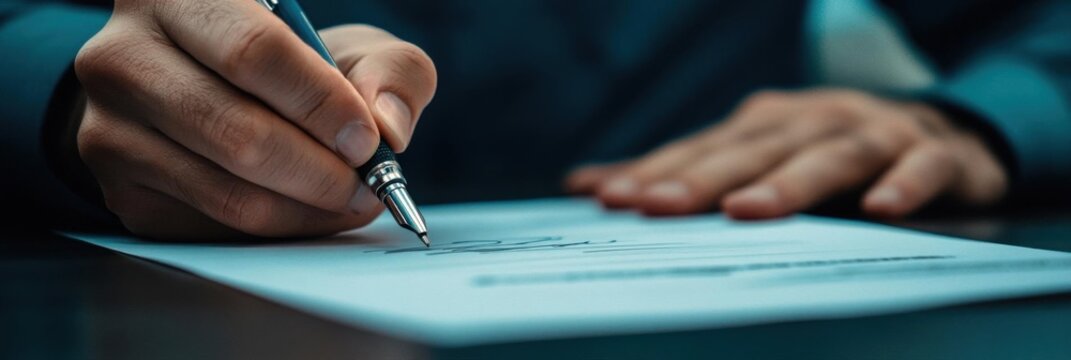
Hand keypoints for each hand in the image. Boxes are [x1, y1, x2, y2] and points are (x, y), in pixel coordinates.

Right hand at [73, 1, 435, 238]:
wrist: (211, 93)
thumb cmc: (289, 66)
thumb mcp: (348, 46)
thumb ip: (391, 71)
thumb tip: (389, 127)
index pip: (253, 53)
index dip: (321, 104)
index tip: (367, 139)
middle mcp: (120, 56)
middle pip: (238, 133)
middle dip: (321, 172)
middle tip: (366, 184)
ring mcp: (107, 127)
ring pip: (227, 193)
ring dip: (305, 209)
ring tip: (346, 200)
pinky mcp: (119, 188)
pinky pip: (212, 228)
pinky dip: (275, 229)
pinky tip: (302, 210)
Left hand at [566, 89, 1007, 218]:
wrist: (936, 134)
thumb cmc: (822, 150)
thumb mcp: (751, 156)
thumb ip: (678, 174)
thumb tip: (585, 185)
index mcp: (763, 124)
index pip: (703, 150)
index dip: (658, 173)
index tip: (611, 199)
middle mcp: (810, 120)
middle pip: (753, 151)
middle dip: (703, 179)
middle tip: (658, 207)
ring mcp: (872, 132)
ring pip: (829, 156)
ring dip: (790, 183)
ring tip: (749, 211)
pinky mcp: (931, 153)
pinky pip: (920, 167)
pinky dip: (904, 184)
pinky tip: (883, 210)